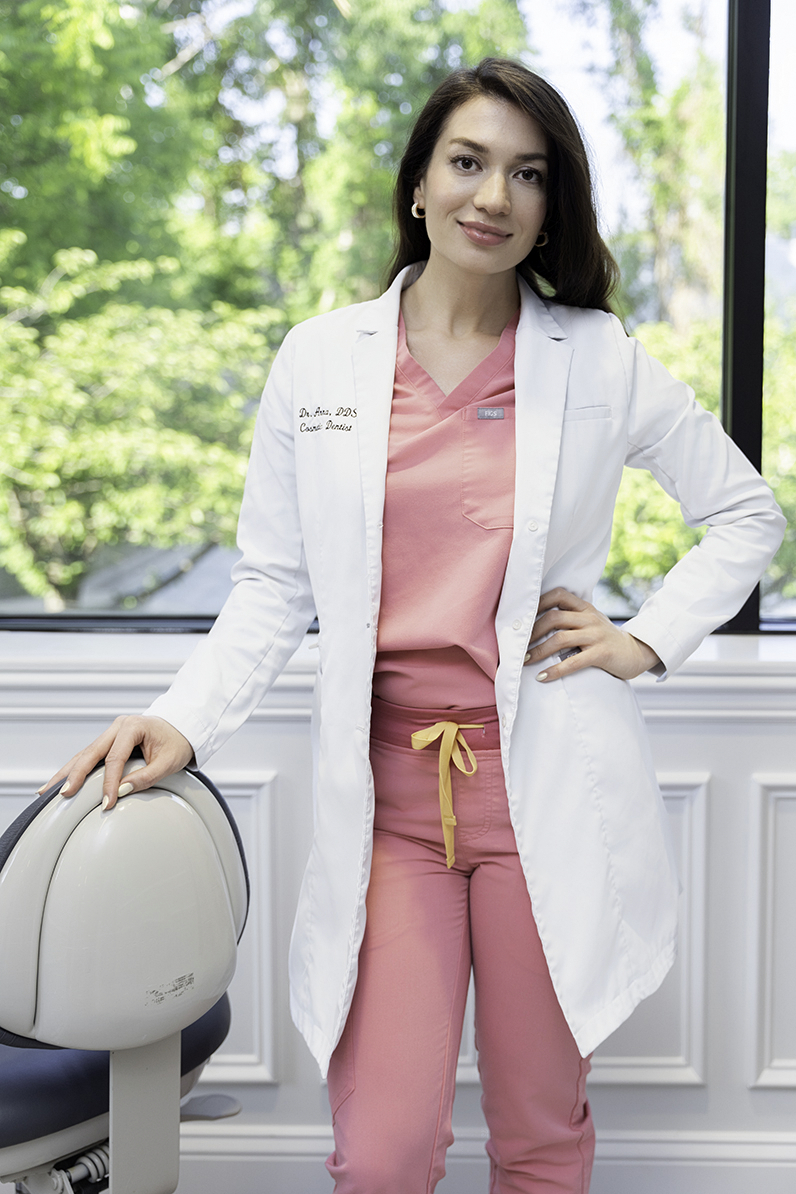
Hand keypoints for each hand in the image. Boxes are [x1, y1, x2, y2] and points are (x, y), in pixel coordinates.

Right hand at [38, 715, 194, 809]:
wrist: (182, 728)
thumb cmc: (177, 743)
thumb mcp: (169, 762)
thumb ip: (146, 777)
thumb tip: (121, 791)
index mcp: (133, 726)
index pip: (115, 758)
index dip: (108, 782)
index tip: (106, 803)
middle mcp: (118, 726)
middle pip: (90, 753)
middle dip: (75, 775)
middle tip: (63, 795)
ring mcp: (111, 733)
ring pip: (84, 754)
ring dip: (67, 773)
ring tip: (47, 792)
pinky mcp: (108, 741)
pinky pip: (89, 756)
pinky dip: (75, 770)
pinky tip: (60, 783)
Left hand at [523, 587, 660, 682]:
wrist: (636, 653)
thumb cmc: (606, 639)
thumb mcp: (590, 622)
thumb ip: (571, 618)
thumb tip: (536, 621)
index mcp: (585, 608)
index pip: (558, 595)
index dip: (538, 603)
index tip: (522, 617)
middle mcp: (590, 618)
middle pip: (554, 618)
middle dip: (531, 632)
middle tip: (518, 645)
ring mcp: (596, 635)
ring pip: (560, 639)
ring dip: (538, 651)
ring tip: (525, 661)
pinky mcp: (602, 654)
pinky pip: (573, 662)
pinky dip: (555, 670)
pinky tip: (543, 677)